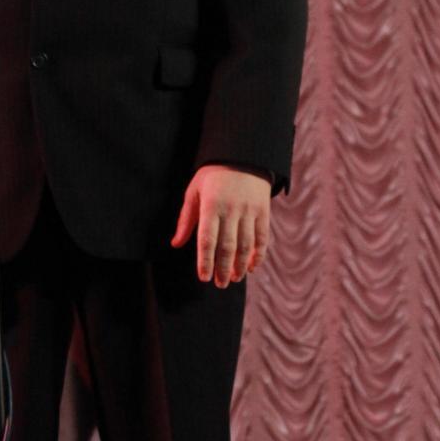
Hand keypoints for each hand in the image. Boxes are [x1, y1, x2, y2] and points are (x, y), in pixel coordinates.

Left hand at [171, 164, 270, 286]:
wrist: (243, 156)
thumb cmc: (212, 175)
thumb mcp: (194, 191)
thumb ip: (186, 219)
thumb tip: (176, 244)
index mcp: (211, 205)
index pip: (207, 239)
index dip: (205, 261)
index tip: (204, 277)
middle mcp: (232, 209)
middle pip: (228, 246)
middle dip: (223, 268)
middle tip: (219, 284)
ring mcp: (250, 211)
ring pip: (246, 245)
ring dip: (240, 265)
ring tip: (234, 279)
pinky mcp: (263, 211)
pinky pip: (262, 237)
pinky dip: (258, 255)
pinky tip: (252, 267)